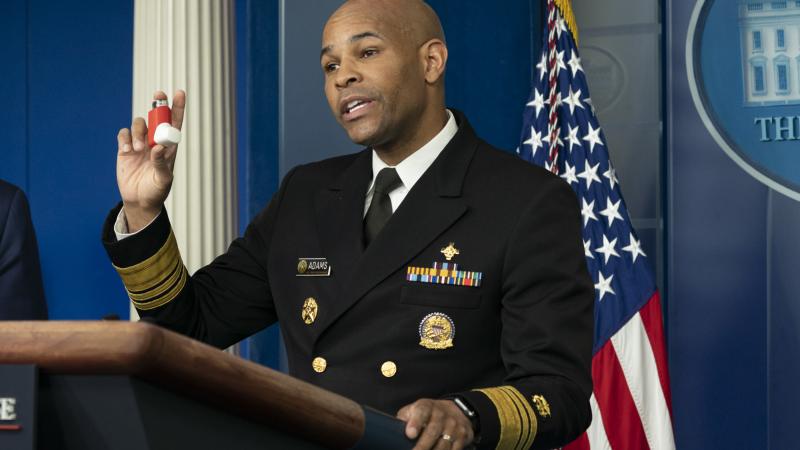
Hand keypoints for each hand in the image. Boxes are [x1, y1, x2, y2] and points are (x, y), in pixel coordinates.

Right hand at [116, 90, 185, 231]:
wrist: (139, 200)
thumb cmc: (156, 191)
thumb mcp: (162, 179)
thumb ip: (161, 164)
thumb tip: (159, 147)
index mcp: (169, 147)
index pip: (175, 123)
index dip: (177, 107)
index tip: (180, 92)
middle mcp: (155, 141)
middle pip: (156, 117)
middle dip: (158, 103)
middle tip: (159, 94)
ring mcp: (139, 144)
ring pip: (139, 124)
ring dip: (139, 131)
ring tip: (138, 149)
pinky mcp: (125, 148)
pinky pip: (124, 134)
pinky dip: (125, 138)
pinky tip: (127, 150)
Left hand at [397, 398, 473, 449]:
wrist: (456, 410)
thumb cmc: (428, 413)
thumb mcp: (415, 409)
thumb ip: (404, 418)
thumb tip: (391, 430)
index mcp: (426, 406)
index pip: (421, 412)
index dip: (415, 422)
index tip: (409, 434)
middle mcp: (441, 415)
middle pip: (433, 431)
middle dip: (423, 446)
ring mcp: (453, 426)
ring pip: (444, 444)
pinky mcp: (462, 436)